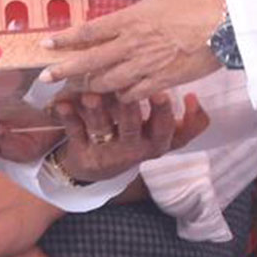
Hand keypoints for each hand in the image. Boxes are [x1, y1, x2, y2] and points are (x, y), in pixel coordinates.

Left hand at [41, 0, 224, 100]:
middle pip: (91, 62)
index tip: (47, 44)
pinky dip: (121, 97)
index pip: (89, 31)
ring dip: (91, 86)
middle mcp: (133, 46)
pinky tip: (116, 96)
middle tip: (45, 78)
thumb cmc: (196, 1)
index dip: (66, 39)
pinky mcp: (163, 81)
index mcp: (131, 20)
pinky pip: (134, 94)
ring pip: (109, 82)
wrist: (227, 27)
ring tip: (78, 88)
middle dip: (65, 70)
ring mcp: (147, 67)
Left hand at [51, 92, 209, 182]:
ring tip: (91, 95)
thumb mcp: (165, 136)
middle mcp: (131, 149)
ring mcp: (105, 151)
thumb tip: (194, 98)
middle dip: (128, 109)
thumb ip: (189, 122)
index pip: (163, 130)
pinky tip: (62, 103)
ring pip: (102, 128)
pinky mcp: (82, 152)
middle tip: (125, 90)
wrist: (99, 167)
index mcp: (155, 144)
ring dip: (96, 111)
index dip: (163, 113)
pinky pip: (75, 133)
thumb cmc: (138, 140)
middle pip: (131, 128)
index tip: (161, 92)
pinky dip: (69, 117)